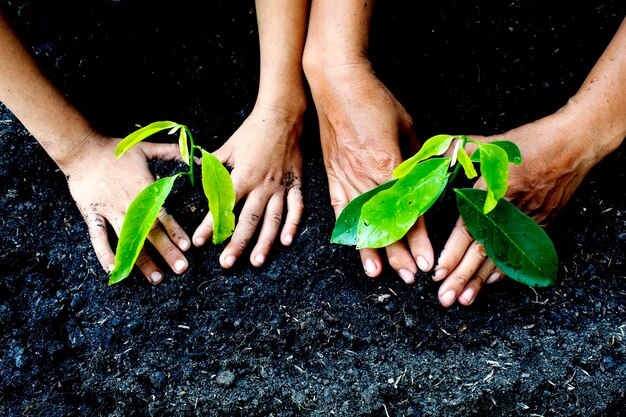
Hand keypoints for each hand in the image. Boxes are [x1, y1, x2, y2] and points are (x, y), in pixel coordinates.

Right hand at [65, 134, 189, 283]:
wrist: (83, 149)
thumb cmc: (116, 150)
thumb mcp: (146, 148)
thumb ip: (172, 152)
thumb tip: (197, 155)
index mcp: (145, 190)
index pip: (164, 215)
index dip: (176, 232)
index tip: (187, 247)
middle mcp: (130, 205)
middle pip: (151, 232)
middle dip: (167, 251)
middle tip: (181, 269)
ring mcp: (110, 211)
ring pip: (129, 240)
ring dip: (142, 261)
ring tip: (156, 278)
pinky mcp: (92, 215)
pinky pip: (99, 238)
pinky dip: (106, 255)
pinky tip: (115, 271)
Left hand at [192, 105, 303, 267]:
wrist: (284, 115)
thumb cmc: (253, 130)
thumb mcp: (229, 146)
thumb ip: (213, 164)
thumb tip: (194, 171)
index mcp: (243, 176)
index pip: (224, 206)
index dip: (210, 225)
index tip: (200, 242)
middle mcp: (262, 186)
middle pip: (248, 220)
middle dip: (236, 243)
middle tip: (226, 263)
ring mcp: (281, 187)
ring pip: (273, 220)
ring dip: (265, 242)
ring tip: (256, 262)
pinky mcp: (296, 184)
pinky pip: (296, 208)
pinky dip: (293, 225)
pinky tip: (286, 241)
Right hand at [308, 62, 433, 282]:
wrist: (337, 85)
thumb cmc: (375, 102)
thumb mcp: (408, 127)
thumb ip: (419, 159)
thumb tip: (432, 181)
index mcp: (387, 164)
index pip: (406, 211)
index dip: (418, 239)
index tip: (427, 259)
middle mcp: (365, 177)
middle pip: (384, 224)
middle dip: (398, 254)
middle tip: (411, 276)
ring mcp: (345, 178)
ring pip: (362, 222)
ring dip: (372, 250)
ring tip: (380, 274)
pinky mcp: (333, 176)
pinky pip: (341, 209)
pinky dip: (348, 230)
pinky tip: (354, 247)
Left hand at [434, 111, 608, 305]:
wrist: (574, 146)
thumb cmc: (531, 143)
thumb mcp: (493, 144)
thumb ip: (461, 150)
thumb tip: (437, 152)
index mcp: (493, 194)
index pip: (468, 230)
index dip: (452, 253)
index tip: (438, 272)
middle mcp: (509, 213)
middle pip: (481, 251)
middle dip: (461, 277)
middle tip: (445, 298)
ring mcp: (527, 223)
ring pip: (500, 257)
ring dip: (480, 280)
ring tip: (465, 300)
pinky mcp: (541, 226)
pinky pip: (520, 253)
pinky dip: (505, 268)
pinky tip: (491, 282)